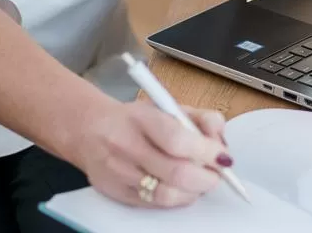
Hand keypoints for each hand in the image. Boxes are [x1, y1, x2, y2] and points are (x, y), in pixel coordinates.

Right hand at [68, 99, 230, 208]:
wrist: (89, 129)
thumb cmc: (135, 119)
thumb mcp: (168, 106)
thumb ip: (200, 118)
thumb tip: (220, 142)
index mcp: (142, 117)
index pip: (178, 139)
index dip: (206, 152)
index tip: (222, 157)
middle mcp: (126, 145)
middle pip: (176, 173)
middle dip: (206, 178)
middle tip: (216, 175)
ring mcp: (119, 172)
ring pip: (166, 195)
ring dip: (193, 192)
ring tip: (199, 182)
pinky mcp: (116, 193)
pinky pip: (154, 205)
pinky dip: (175, 199)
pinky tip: (180, 189)